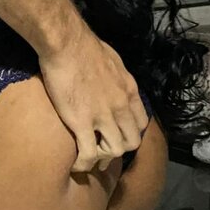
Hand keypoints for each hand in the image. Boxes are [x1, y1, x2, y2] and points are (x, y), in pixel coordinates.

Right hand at [40, 18, 148, 173]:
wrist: (67, 43)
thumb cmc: (85, 46)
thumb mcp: (112, 60)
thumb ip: (116, 77)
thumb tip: (110, 81)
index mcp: (129, 91)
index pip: (141, 123)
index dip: (129, 133)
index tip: (116, 135)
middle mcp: (121, 106)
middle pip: (131, 141)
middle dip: (118, 149)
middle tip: (103, 152)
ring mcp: (104, 116)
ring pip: (115, 151)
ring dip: (103, 158)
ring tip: (89, 159)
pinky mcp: (83, 122)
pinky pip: (89, 153)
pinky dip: (84, 164)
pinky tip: (76, 165)